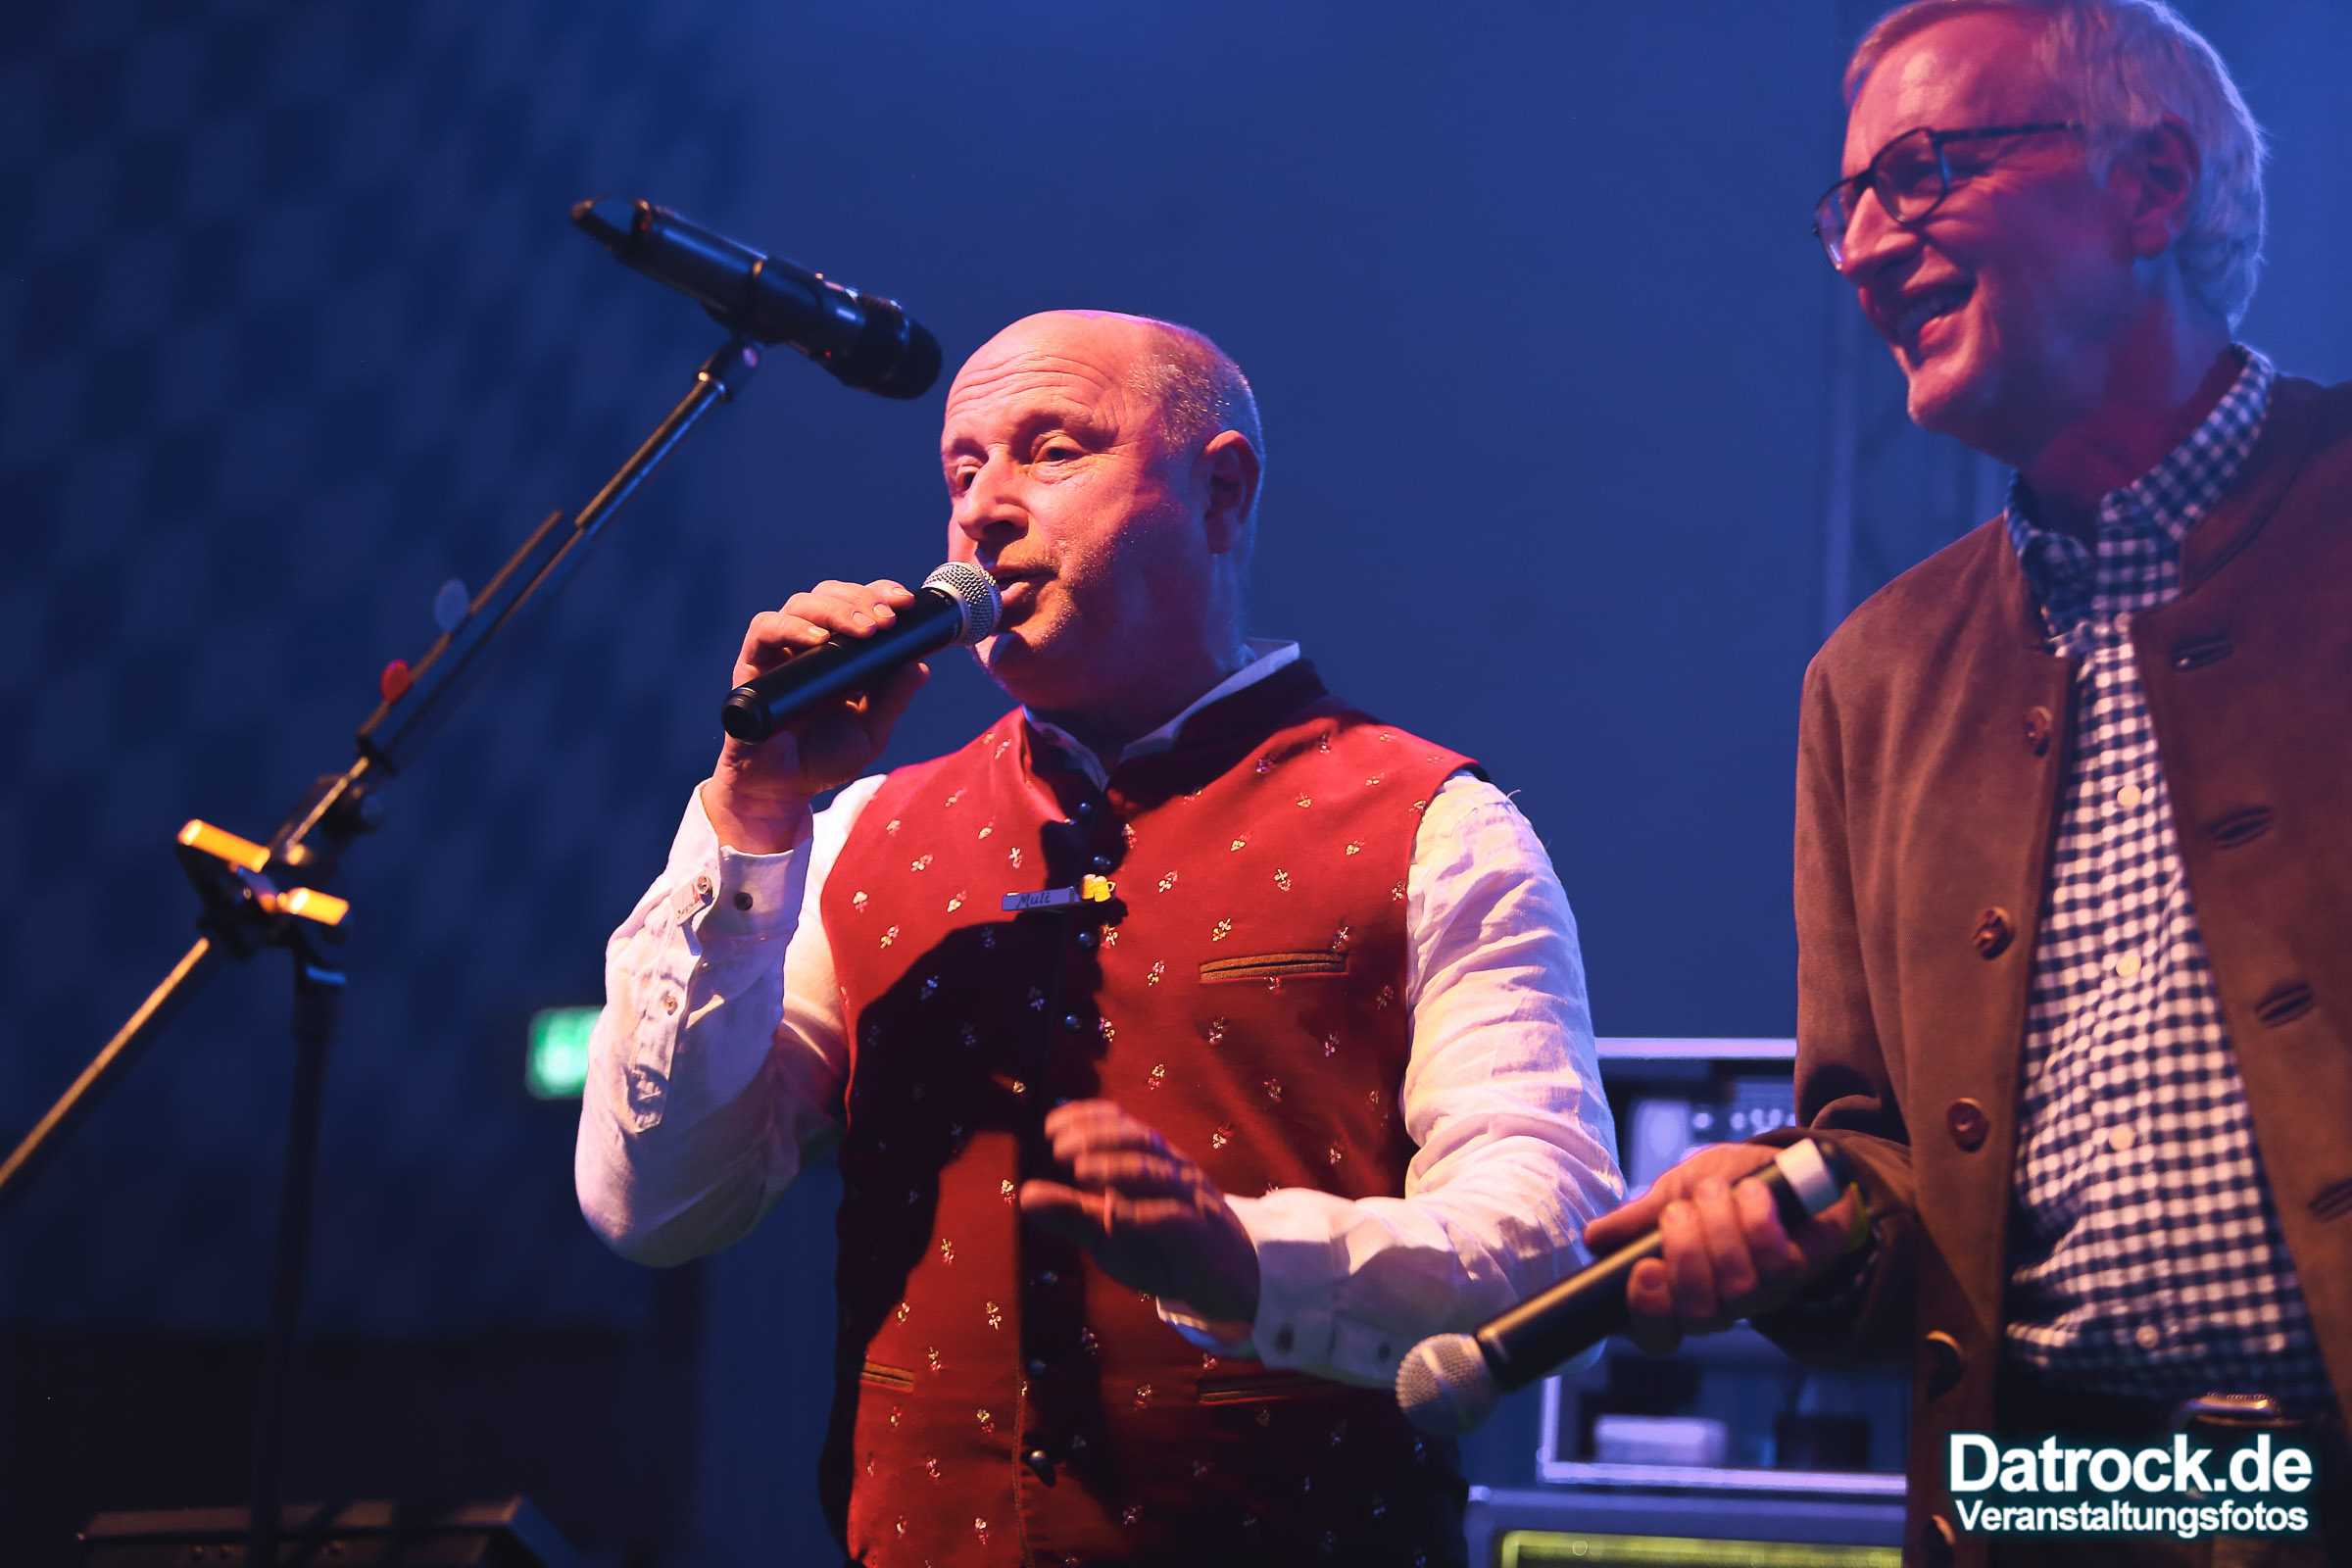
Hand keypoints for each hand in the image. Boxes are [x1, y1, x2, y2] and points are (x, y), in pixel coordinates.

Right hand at [703, 578, 929, 852]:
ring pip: (801, 604)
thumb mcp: (870, 732)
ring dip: (835, 609)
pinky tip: (816, 638)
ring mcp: (781, 650)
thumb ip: (893, 700)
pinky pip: (765, 629)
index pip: (859, 603)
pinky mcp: (753, 663)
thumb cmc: (823, 759)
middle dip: (862, 599)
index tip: (905, 603)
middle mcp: (810, 643)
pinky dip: (791, 627)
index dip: (880, 593)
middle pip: (831, 594)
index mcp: (841, 651)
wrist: (782, 789)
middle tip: (885, 621)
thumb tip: (921, 665)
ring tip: (861, 629)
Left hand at [1018, 1100, 1261, 1326]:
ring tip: (1080, 1170)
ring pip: (1156, 1174)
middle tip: (1059, 1146)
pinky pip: (1174, 1219)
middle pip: (1139, 1141)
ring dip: (1117, 1168)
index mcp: (1153, 1162)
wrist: (1233, 1282)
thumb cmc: (1165, 1248)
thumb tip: (1025, 1194)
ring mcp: (1191, 1201)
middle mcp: (1173, 1172)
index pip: (1123, 1126)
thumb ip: (1072, 1213)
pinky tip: (1112, 1217)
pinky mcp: (1201, 1236)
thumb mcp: (1111, 1232)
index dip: (1089, 1118)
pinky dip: (1142, 1215)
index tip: (1051, 1124)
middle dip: (1098, 1137)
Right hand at [1578, 1141, 1860, 1354]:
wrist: (1785, 1168)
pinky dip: (1758, 1219)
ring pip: (1736, 1288)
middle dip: (1686, 1254)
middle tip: (1681, 1210)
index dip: (1648, 1312)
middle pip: (1697, 1313)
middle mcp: (1715, 1305)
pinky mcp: (1794, 1275)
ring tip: (1717, 1191)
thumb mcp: (1671, 1192)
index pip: (1655, 1335)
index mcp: (1674, 1294)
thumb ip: (1637, 1220)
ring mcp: (1757, 1295)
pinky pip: (1774, 1262)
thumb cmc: (1723, 1186)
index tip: (1645, 1268)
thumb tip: (1592, 1240)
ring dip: (1722, 1228)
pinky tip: (1754, 1192)